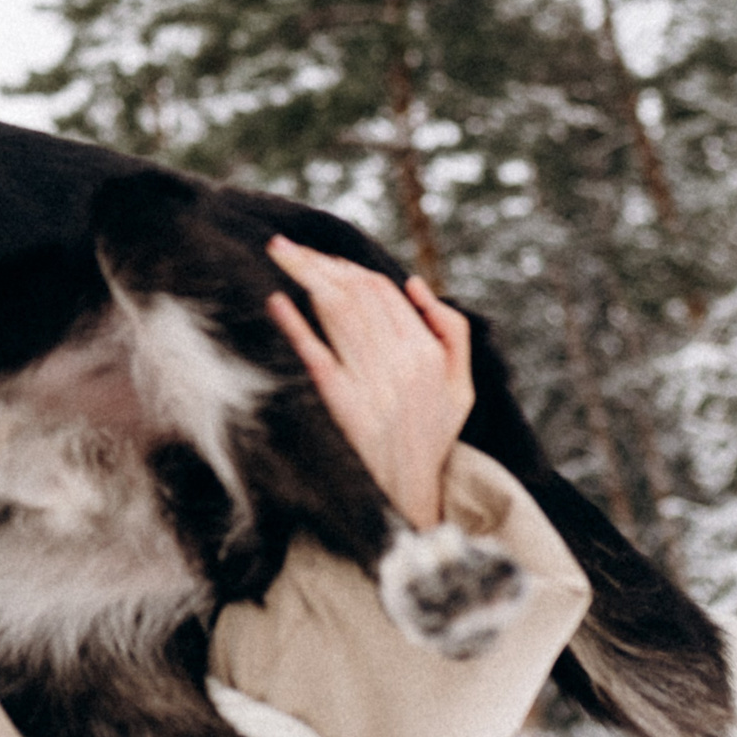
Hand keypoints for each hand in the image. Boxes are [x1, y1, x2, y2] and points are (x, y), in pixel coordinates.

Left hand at [264, 236, 472, 530]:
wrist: (409, 492)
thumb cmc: (433, 432)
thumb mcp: (462, 386)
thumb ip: (452, 331)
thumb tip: (416, 283)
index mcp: (428, 353)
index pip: (382, 290)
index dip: (347, 266)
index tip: (320, 256)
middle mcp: (400, 363)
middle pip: (354, 293)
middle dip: (317, 261)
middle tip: (286, 244)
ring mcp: (369, 383)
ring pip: (335, 312)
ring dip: (304, 276)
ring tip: (279, 254)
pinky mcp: (339, 404)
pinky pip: (315, 354)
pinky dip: (294, 324)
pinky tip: (274, 301)